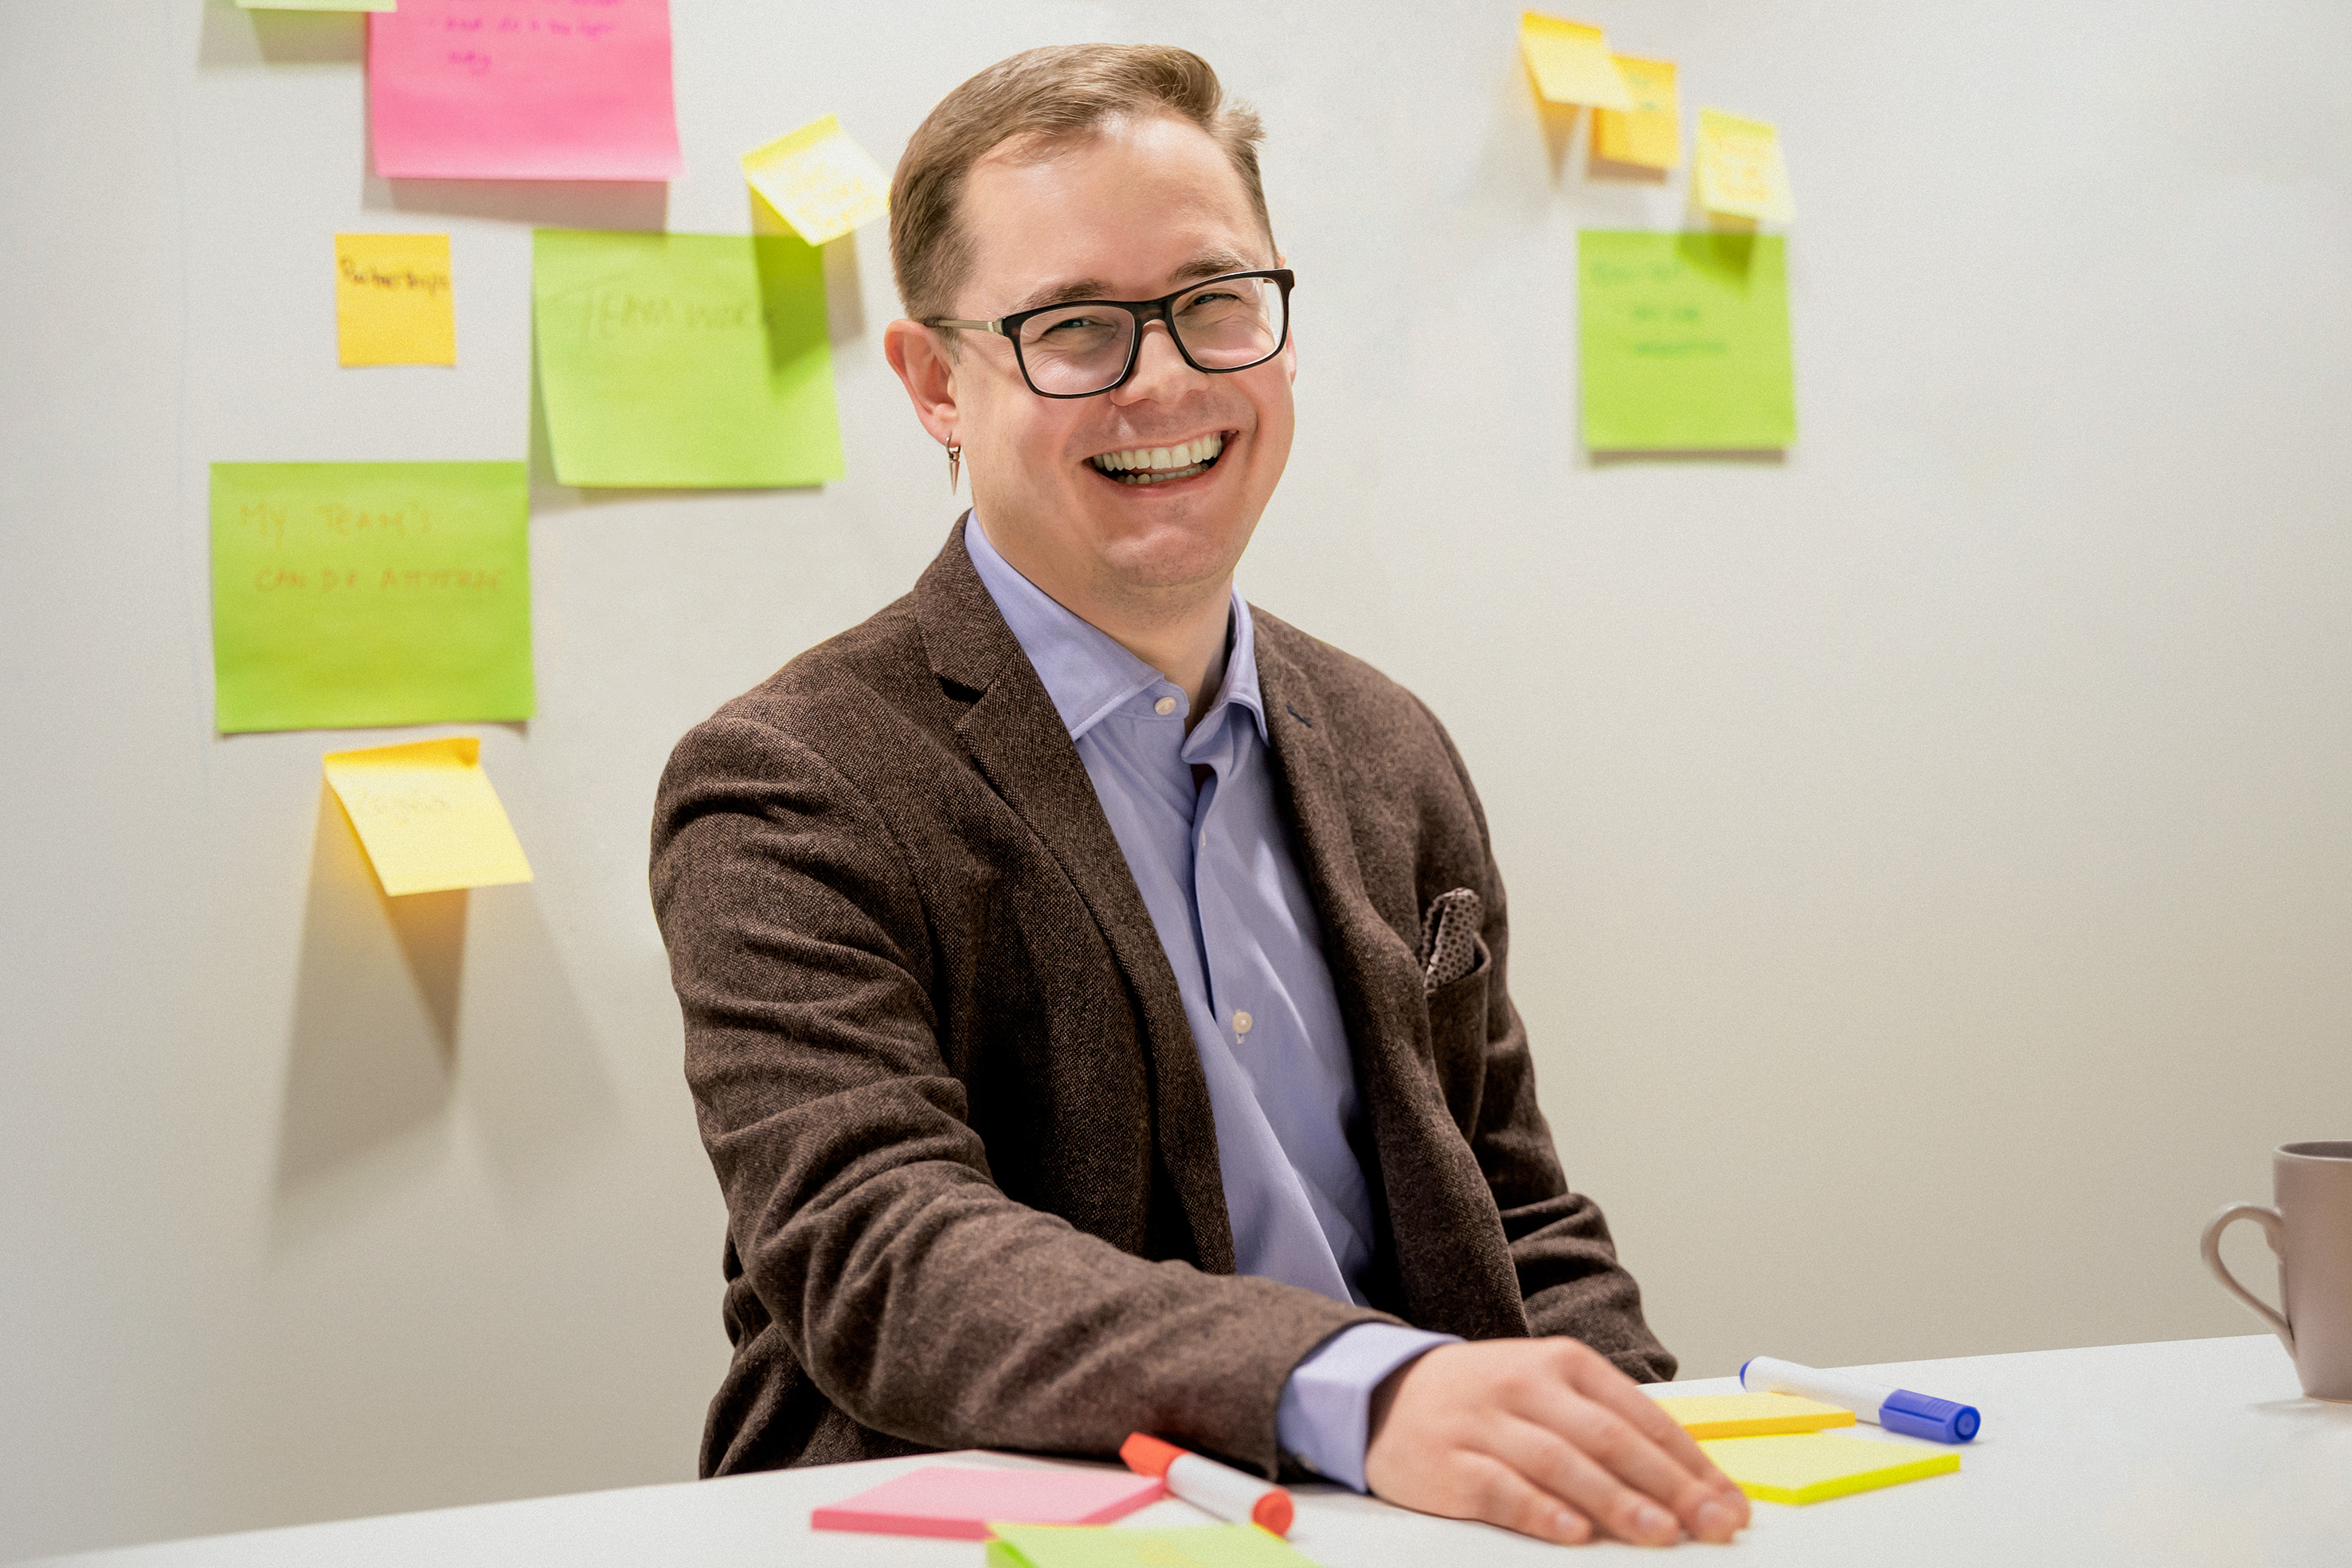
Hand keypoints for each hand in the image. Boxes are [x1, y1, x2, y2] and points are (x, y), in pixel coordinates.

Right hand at [1362, 1338, 1750, 1545]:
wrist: (1384, 1392)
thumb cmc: (1485, 1400)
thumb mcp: (1549, 1392)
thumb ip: (1609, 1429)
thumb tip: (1684, 1486)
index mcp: (1563, 1364)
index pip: (1641, 1416)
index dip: (1691, 1464)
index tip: (1728, 1505)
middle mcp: (1526, 1386)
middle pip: (1609, 1438)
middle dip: (1668, 1485)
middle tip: (1711, 1524)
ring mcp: (1485, 1423)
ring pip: (1561, 1462)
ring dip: (1615, 1501)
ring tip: (1659, 1532)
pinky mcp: (1449, 1463)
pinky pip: (1500, 1490)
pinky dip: (1540, 1512)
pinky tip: (1573, 1533)